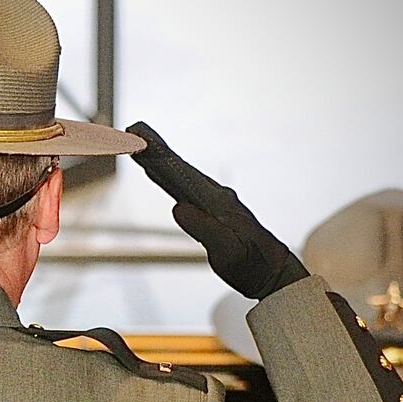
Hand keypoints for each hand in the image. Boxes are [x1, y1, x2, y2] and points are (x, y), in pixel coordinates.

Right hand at [127, 122, 308, 299]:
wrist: (271, 272)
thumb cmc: (252, 263)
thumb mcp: (227, 251)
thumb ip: (203, 228)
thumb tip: (178, 207)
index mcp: (215, 200)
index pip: (182, 172)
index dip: (159, 154)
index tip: (141, 137)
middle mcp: (213, 195)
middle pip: (178, 168)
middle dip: (154, 149)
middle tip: (132, 129)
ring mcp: (211, 202)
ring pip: (178, 176)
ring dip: (157, 160)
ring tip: (137, 146)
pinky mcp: (209, 212)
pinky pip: (182, 189)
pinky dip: (166, 177)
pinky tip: (155, 172)